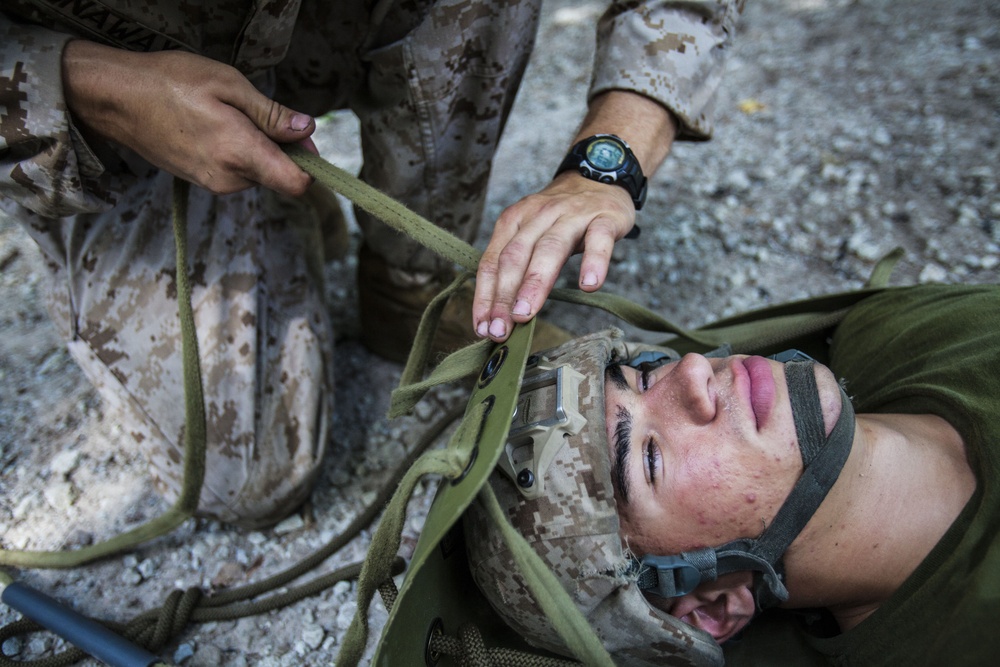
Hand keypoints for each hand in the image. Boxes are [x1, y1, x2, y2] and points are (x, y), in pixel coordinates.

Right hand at [62, 41, 314, 195]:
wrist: (116, 98)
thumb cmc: (171, 82)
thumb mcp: (229, 84)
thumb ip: (272, 114)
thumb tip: (307, 130)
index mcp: (241, 154)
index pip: (297, 184)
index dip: (310, 163)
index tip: (302, 138)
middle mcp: (230, 179)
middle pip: (280, 176)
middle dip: (281, 148)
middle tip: (255, 112)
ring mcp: (214, 184)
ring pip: (258, 173)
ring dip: (256, 149)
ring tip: (226, 116)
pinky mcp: (203, 183)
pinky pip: (237, 173)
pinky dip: (238, 153)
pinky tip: (215, 127)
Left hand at [472, 172, 635, 341]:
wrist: (600, 176)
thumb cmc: (560, 217)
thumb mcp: (531, 233)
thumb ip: (517, 268)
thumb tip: (502, 315)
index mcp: (514, 221)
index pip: (492, 261)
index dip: (485, 296)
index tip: (483, 327)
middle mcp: (538, 215)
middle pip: (516, 256)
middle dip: (504, 295)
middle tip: (500, 328)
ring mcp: (572, 215)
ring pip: (550, 249)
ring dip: (535, 284)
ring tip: (526, 314)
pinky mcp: (604, 218)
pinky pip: (598, 240)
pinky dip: (593, 262)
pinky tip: (588, 285)